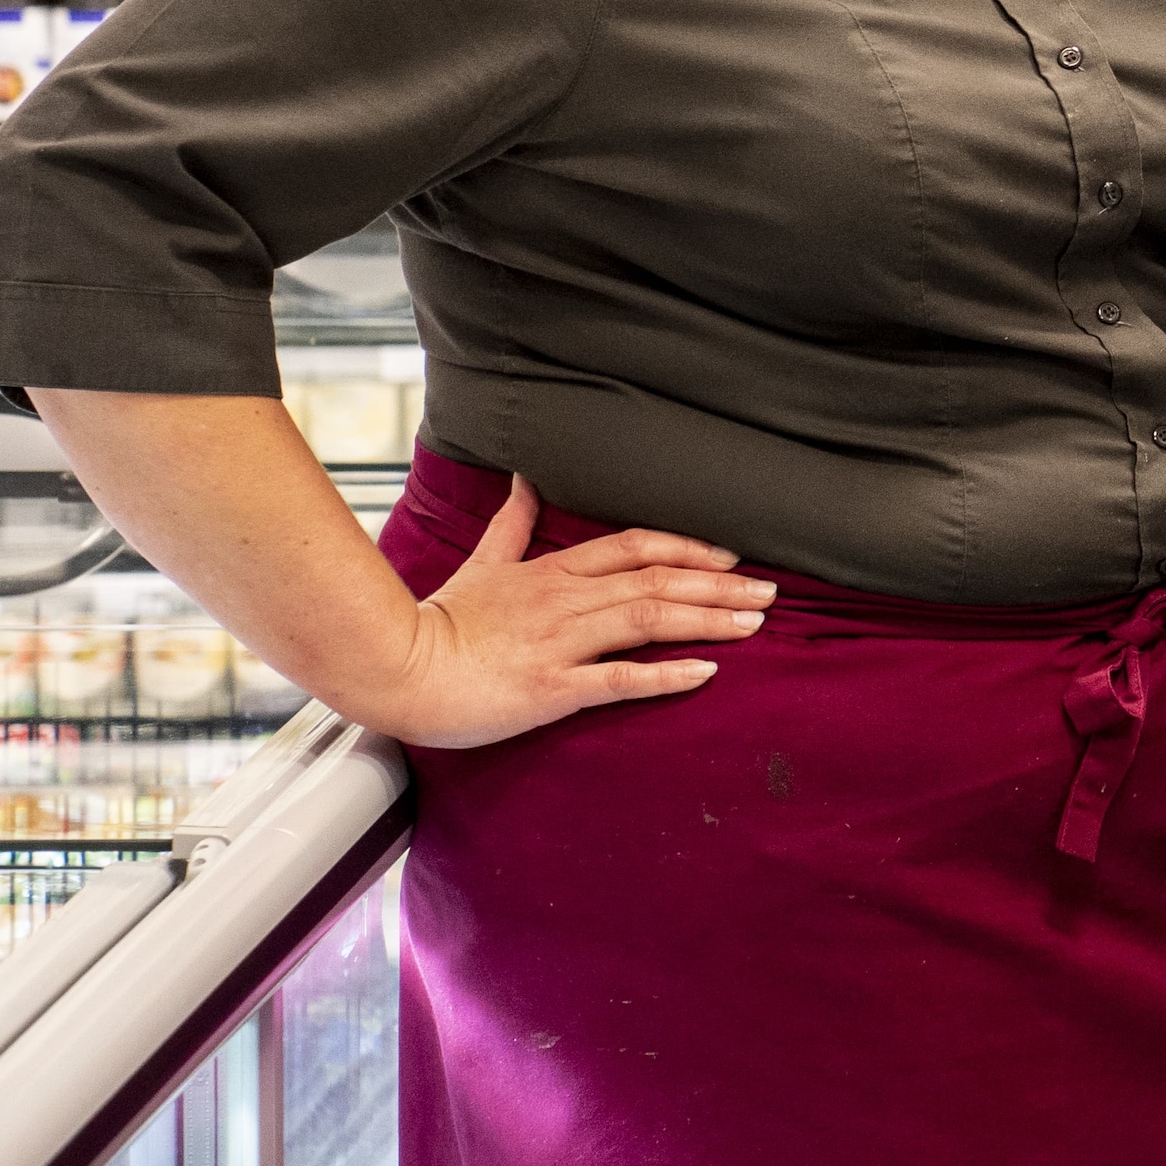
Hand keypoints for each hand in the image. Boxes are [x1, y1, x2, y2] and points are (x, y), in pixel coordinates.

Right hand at [346, 474, 774, 747]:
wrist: (396, 671)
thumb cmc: (442, 621)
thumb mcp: (482, 562)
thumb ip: (512, 523)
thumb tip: (527, 477)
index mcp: (553, 572)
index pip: (635, 546)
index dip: (689, 548)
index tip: (732, 556)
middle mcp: (565, 601)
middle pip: (656, 582)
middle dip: (719, 585)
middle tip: (769, 592)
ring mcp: (559, 644)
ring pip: (647, 621)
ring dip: (708, 620)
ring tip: (756, 622)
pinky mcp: (550, 689)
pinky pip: (617, 680)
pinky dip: (665, 675)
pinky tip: (706, 673)